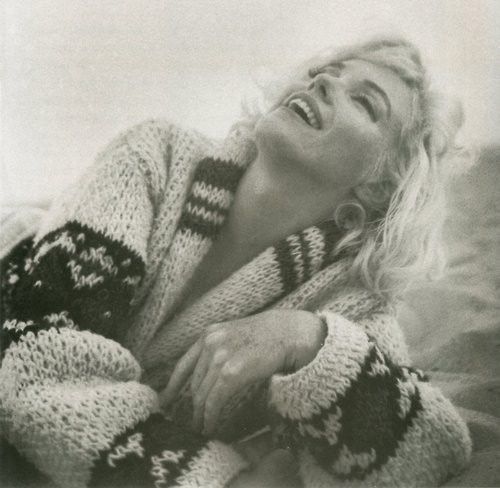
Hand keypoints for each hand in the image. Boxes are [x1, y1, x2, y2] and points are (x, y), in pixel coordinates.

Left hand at [159, 309, 324, 434]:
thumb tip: (207, 376)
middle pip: (194, 384)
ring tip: (201, 429)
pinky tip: (210, 427)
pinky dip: (210, 417)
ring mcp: (220, 356)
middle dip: (192, 406)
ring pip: (201, 394)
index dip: (172, 387)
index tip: (164, 403)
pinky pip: (214, 401)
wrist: (292, 332)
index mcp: (209, 334)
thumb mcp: (236, 336)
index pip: (182, 365)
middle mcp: (210, 342)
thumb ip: (220, 350)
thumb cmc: (269, 336)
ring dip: (200, 415)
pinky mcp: (231, 372)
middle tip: (192, 423)